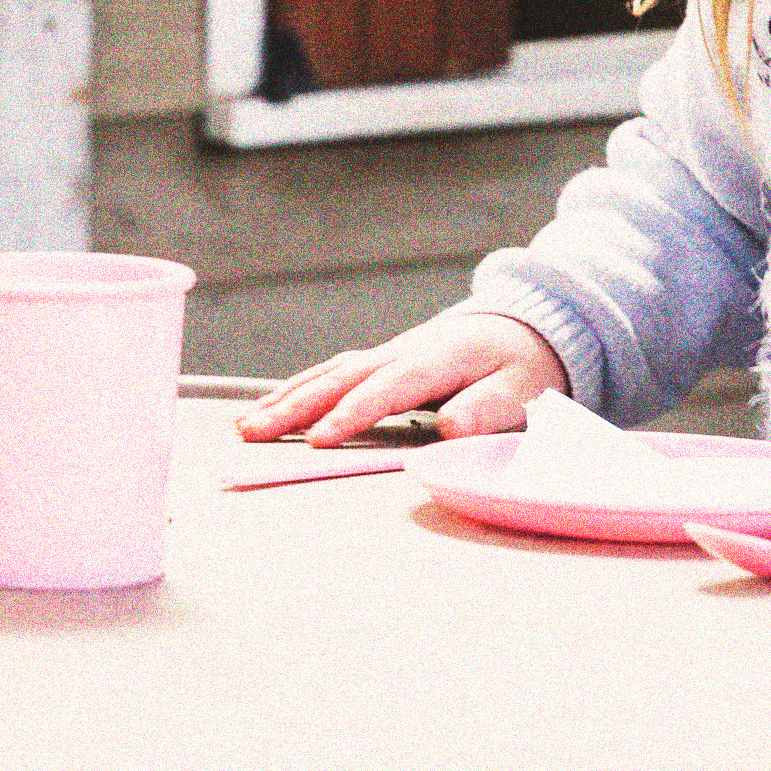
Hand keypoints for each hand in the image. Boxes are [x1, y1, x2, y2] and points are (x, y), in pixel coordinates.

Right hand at [233, 312, 567, 445]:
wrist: (524, 329)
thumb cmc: (523, 368)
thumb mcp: (523, 391)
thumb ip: (488, 409)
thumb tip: (449, 429)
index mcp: (439, 358)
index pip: (388, 388)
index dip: (353, 414)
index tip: (320, 441)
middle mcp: (404, 351)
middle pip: (342, 378)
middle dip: (296, 406)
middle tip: (254, 433)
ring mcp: (388, 354)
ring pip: (330, 374)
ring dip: (287, 398)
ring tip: (246, 425)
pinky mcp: (380, 362)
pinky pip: (334, 374)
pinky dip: (299, 389)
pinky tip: (270, 408)